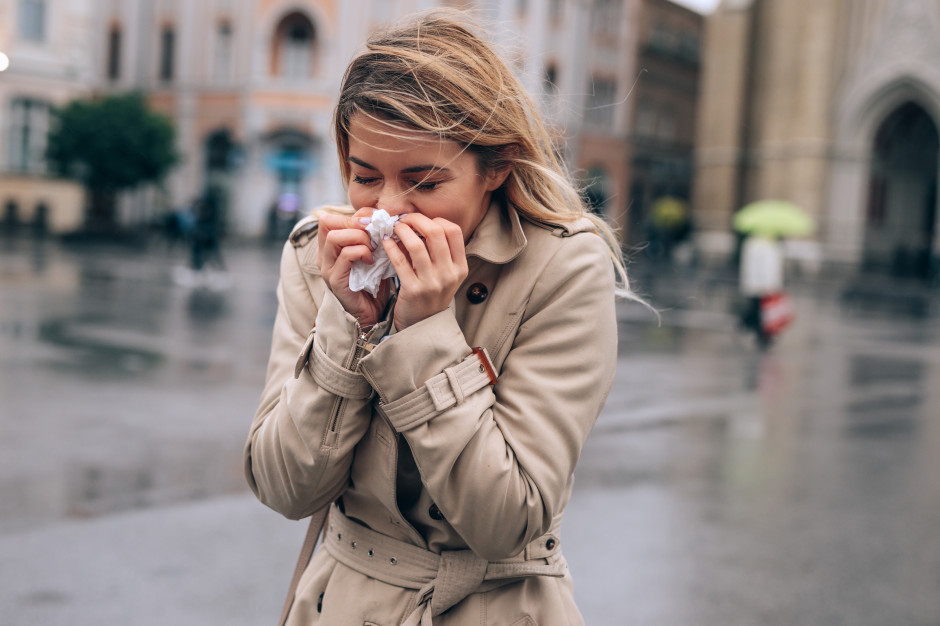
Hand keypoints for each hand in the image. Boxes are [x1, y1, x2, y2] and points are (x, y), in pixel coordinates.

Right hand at [317, 208, 389, 329]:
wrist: (371, 316)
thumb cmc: (372, 284)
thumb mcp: (372, 255)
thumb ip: (371, 237)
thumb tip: (382, 217)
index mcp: (330, 248)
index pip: (329, 218)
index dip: (352, 215)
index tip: (373, 221)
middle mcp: (324, 256)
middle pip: (327, 222)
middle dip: (355, 223)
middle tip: (374, 232)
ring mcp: (327, 268)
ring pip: (334, 237)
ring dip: (359, 237)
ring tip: (373, 247)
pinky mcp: (335, 280)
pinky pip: (346, 255)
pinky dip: (362, 252)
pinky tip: (372, 260)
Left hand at [383, 214, 467, 330]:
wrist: (422, 326)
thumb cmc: (431, 295)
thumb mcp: (445, 275)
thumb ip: (439, 252)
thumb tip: (419, 223)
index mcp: (460, 268)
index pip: (454, 231)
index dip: (436, 220)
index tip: (422, 221)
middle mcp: (449, 274)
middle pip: (436, 232)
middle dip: (417, 220)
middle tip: (404, 219)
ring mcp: (432, 283)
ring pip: (417, 244)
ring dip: (402, 230)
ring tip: (394, 228)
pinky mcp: (413, 290)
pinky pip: (400, 261)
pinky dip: (391, 247)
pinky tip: (385, 242)